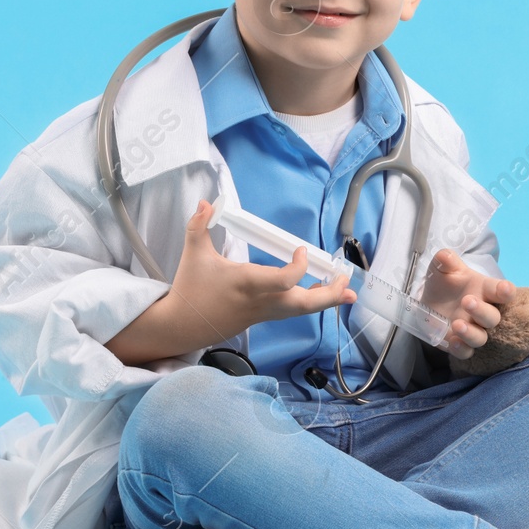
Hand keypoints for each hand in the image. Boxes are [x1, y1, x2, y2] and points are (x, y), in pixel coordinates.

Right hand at [108, 200, 356, 366]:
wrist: (183, 325)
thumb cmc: (191, 289)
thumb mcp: (193, 254)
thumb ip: (199, 226)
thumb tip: (205, 203)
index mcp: (247, 283)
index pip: (283, 281)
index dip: (299, 268)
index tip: (302, 250)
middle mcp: (261, 301)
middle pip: (303, 304)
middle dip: (328, 294)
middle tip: (345, 281)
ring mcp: (265, 312)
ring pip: (301, 311)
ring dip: (325, 300)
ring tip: (345, 290)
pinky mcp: (264, 317)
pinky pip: (293, 312)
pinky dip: (310, 303)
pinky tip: (322, 293)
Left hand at [419, 248, 515, 359]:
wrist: (429, 301)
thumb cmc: (445, 282)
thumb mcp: (443, 267)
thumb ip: (446, 260)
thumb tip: (445, 256)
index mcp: (484, 290)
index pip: (501, 291)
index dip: (505, 291)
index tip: (505, 289)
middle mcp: (482, 311)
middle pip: (492, 317)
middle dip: (482, 311)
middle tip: (468, 301)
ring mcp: (472, 329)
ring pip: (480, 337)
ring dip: (471, 333)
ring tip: (457, 324)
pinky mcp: (459, 344)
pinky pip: (465, 352)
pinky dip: (461, 349)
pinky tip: (452, 342)